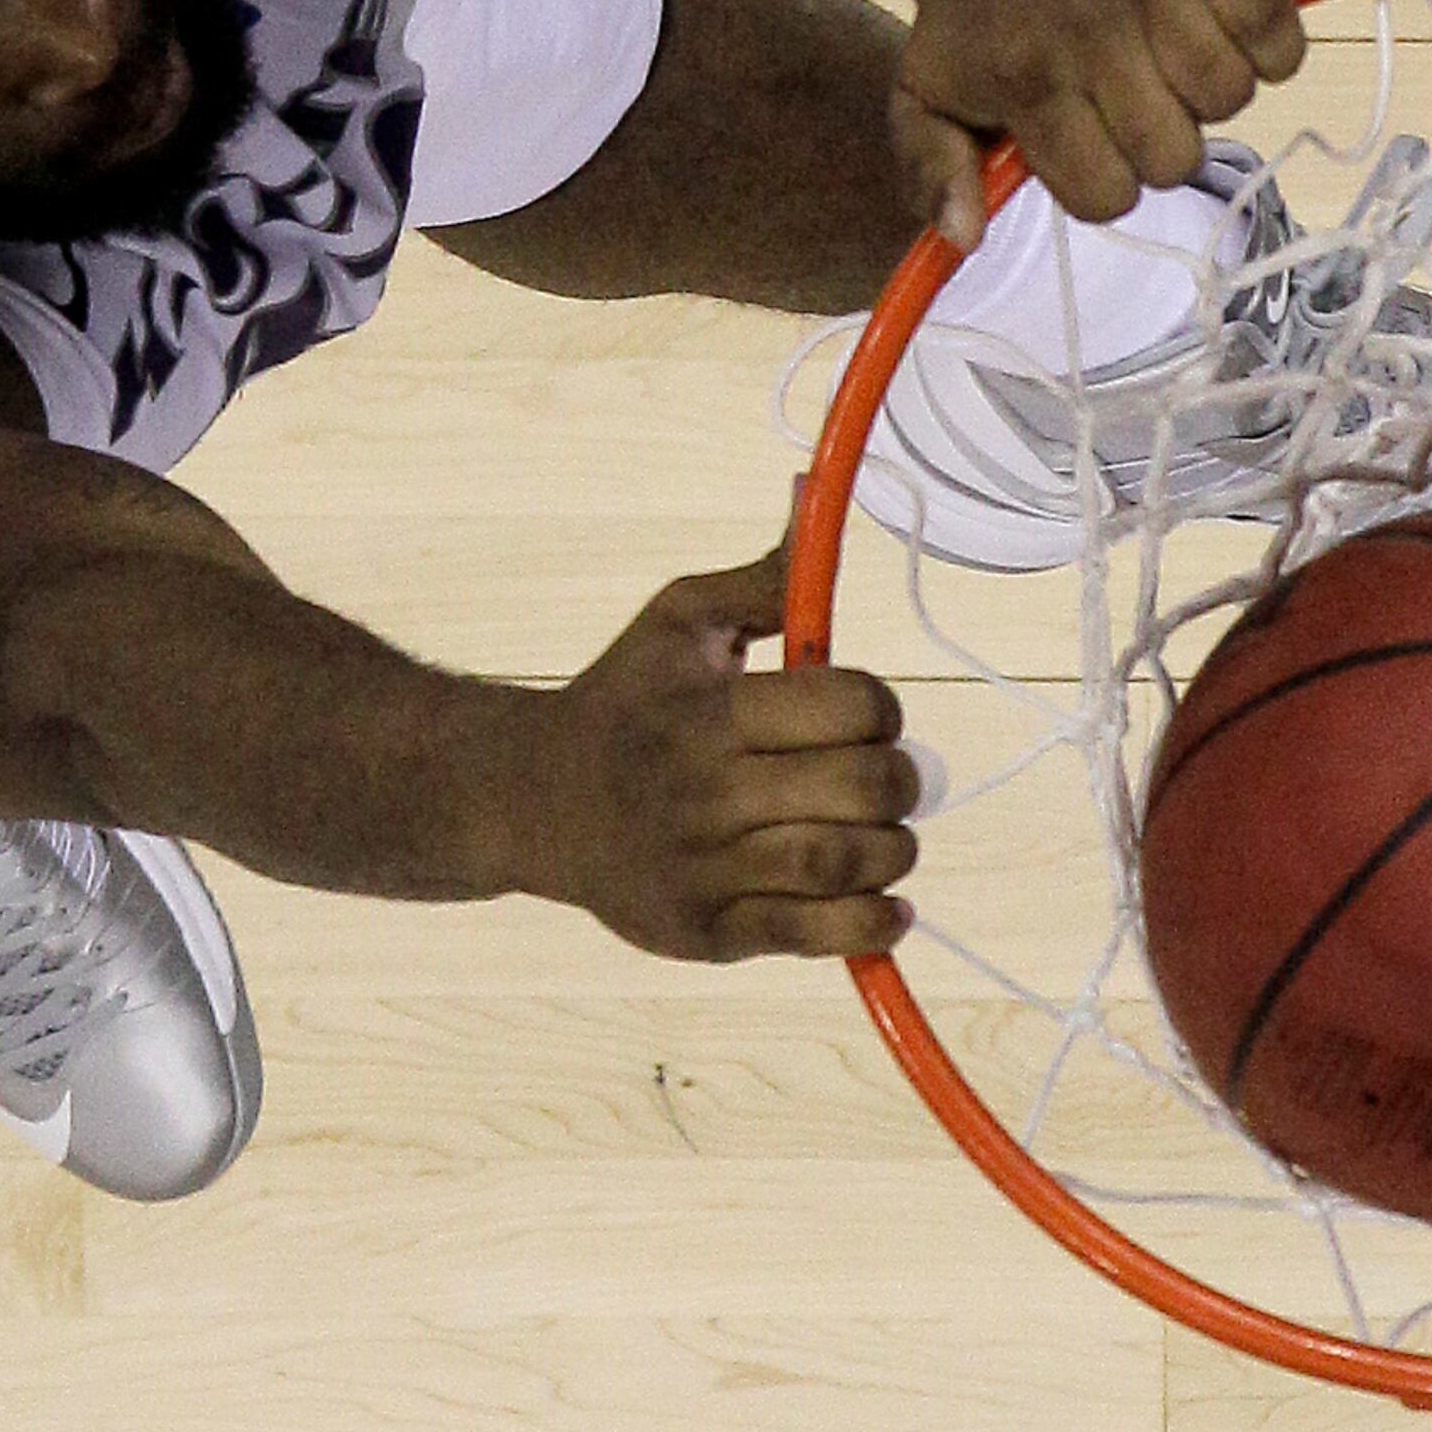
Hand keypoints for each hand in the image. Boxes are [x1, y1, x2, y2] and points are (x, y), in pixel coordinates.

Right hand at [497, 538, 922, 961]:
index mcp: (708, 709)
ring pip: (844, 863)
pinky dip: (873, 923)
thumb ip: (763, 578)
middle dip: (900, 780)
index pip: (851, 704)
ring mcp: (703, 868)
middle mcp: (704, 790)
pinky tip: (886, 902)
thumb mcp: (678, 622)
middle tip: (886, 780)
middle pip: (862, 788)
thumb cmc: (625, 699)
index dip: (881, 709)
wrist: (530, 800)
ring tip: (883, 837)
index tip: (865, 717)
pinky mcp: (705, 932)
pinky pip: (815, 937)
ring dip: (893, 850)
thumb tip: (810, 494)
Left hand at [889, 0, 1307, 247]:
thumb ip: (933, 174)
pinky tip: (1216, 38)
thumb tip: (965, 235)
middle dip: (1152, 150)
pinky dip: (1264, 48)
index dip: (1098, 187)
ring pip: (1231, 96)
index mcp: (1027, 74)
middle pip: (1176, 158)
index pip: (1107, 197)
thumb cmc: (972, 30)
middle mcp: (1092, 21)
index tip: (1077, 149)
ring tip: (1163, 69)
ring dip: (1204, 100)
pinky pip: (1278, 29)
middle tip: (1122, 107)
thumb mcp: (921, 105)